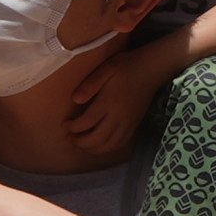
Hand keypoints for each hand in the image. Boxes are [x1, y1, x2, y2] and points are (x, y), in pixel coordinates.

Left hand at [63, 41, 178, 151]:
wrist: (152, 69)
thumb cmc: (126, 66)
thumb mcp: (105, 69)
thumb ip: (90, 85)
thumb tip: (75, 100)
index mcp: (108, 102)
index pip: (87, 122)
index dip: (73, 127)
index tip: (64, 125)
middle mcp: (118, 117)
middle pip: (96, 139)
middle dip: (80, 142)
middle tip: (69, 138)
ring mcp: (128, 123)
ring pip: (108, 145)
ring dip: (92, 149)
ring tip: (81, 145)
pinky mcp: (134, 125)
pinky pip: (120, 143)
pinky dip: (107, 148)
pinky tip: (100, 146)